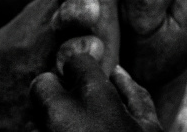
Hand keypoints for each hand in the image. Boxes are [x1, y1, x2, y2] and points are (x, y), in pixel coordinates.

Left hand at [31, 54, 163, 131]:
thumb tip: (117, 73)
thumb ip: (134, 94)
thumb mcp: (149, 129)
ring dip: (52, 122)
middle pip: (42, 84)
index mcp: (93, 96)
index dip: (85, 73)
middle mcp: (60, 113)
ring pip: (38, 117)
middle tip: (74, 111)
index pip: (76, 61)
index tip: (91, 88)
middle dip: (54, 93)